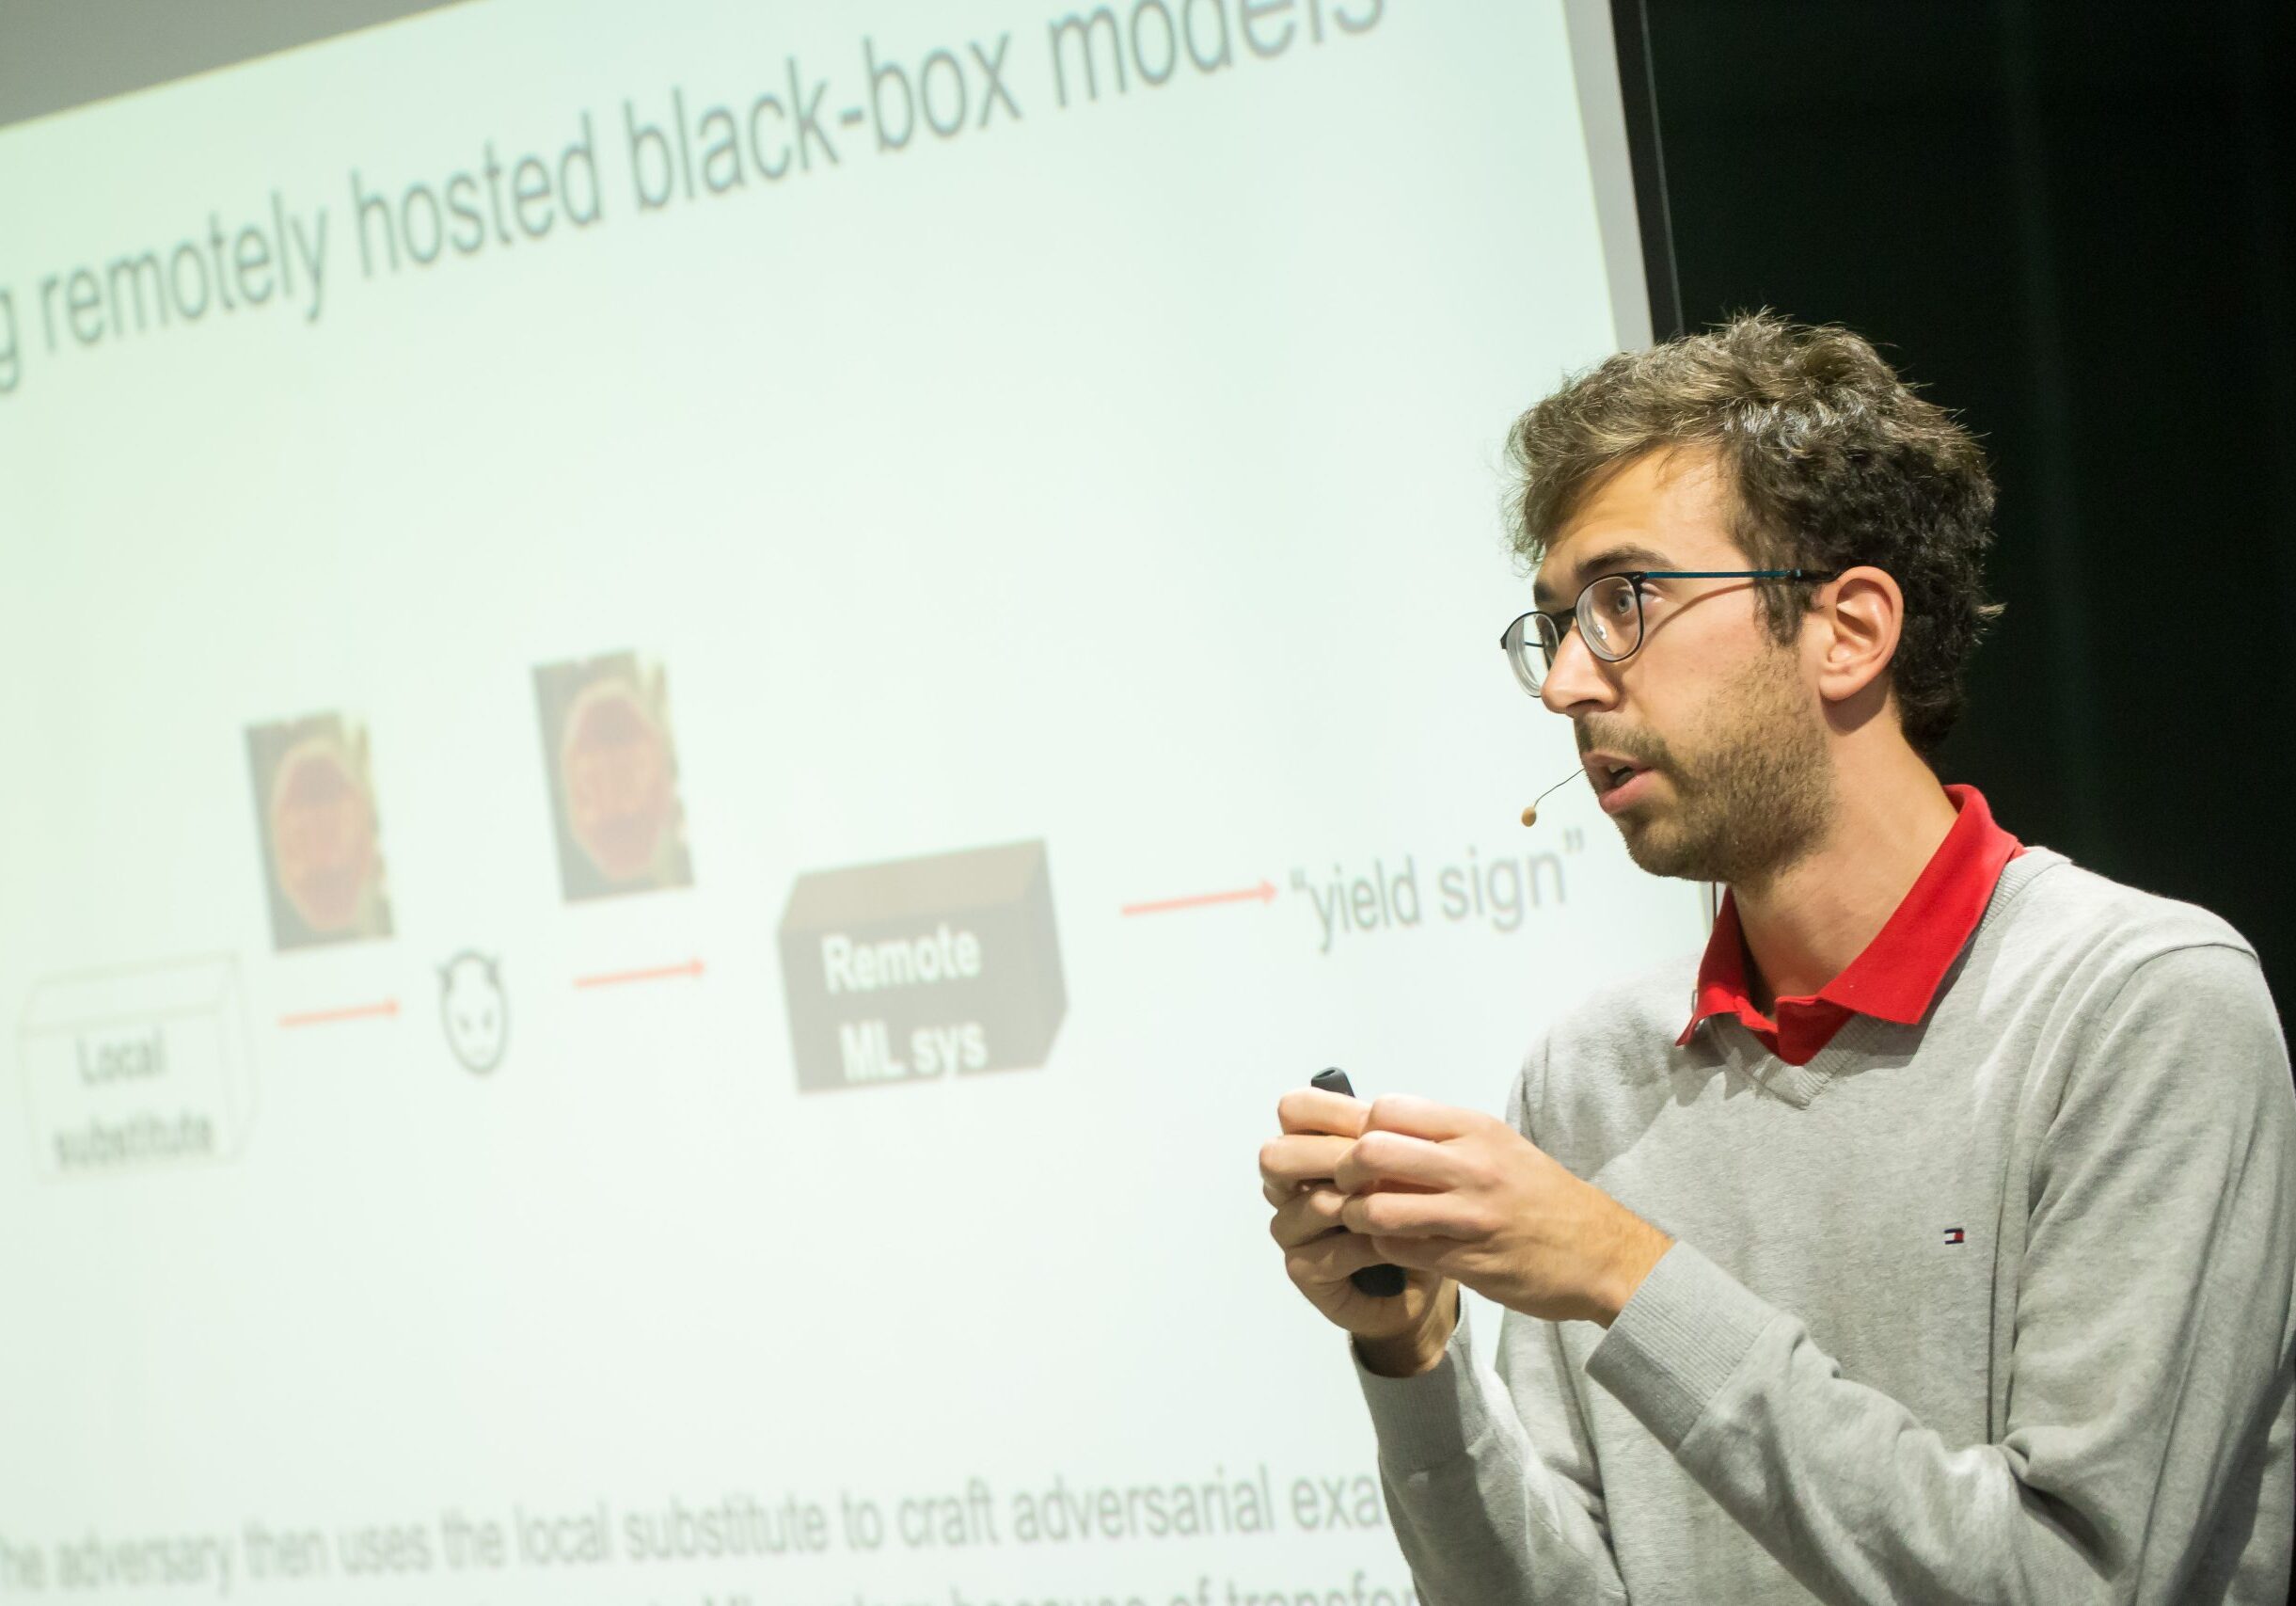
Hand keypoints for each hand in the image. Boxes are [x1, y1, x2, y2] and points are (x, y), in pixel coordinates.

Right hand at [1261, 1086, 1456, 1364]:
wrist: (1422, 1277)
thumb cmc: (1411, 1212)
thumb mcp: (1403, 1166)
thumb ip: (1384, 1137)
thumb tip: (1379, 1112)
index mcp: (1307, 1147)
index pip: (1295, 1112)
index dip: (1330, 1114)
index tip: (1373, 1127)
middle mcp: (1287, 1186)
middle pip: (1278, 1158)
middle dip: (1332, 1159)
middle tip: (1379, 1170)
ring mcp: (1290, 1229)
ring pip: (1311, 1204)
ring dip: (1360, 1207)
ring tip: (1402, 1209)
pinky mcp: (1301, 1270)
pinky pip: (1330, 1251)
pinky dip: (1368, 1247)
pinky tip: (1395, 1244)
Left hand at [1334, 1094, 1673, 1328]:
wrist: (1602, 1251)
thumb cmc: (1541, 1196)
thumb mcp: (1498, 1147)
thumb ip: (1442, 1138)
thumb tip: (1375, 1132)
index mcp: (1475, 1129)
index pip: (1388, 1110)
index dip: (1361, 1130)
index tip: (1364, 1150)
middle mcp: (1472, 1165)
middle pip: (1371, 1152)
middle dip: (1344, 1171)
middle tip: (1348, 1186)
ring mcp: (1470, 1216)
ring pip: (1377, 1209)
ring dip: (1358, 1218)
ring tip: (1365, 1222)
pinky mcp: (1469, 1261)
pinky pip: (1400, 1251)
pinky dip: (1384, 1249)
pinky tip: (1395, 1247)